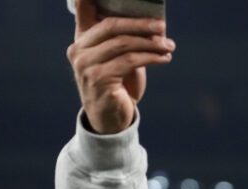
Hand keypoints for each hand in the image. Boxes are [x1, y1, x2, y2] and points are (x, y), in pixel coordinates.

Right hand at [67, 0, 174, 133]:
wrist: (110, 119)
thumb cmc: (117, 85)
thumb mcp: (118, 59)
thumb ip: (123, 40)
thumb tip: (152, 24)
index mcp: (81, 40)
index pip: (83, 9)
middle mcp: (78, 50)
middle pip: (112, 26)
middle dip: (140, 25)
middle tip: (162, 27)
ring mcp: (86, 65)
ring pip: (124, 44)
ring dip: (151, 44)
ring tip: (169, 46)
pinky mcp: (100, 79)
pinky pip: (130, 61)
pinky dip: (151, 58)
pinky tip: (164, 58)